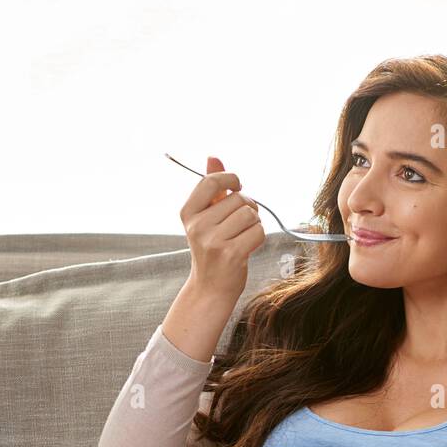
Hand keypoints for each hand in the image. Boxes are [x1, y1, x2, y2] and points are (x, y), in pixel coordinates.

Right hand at [180, 155, 264, 302]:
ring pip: (250, 214)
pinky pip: (257, 232)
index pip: (211, 180)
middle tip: (242, 222)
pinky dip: (258, 237)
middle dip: (248, 207)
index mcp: (188, 213)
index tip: (237, 187)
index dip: (230, 179)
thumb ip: (211, 189)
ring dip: (254, 223)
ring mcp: (213, 241)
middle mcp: (197, 226)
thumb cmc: (212, 249)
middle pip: (238, 199)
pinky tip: (248, 246)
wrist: (210, 289)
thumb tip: (213, 157)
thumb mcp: (206, 217)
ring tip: (244, 234)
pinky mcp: (231, 255)